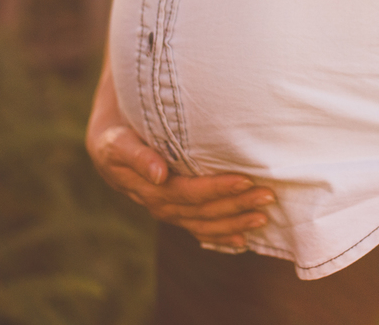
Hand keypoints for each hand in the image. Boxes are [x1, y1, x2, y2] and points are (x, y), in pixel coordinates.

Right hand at [88, 124, 274, 251]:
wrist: (110, 148)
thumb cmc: (118, 138)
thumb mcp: (119, 143)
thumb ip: (137, 156)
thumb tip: (158, 174)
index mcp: (150, 189)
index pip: (190, 192)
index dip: (218, 188)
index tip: (245, 179)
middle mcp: (162, 206)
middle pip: (204, 210)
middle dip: (237, 205)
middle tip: (267, 195)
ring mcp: (171, 213)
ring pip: (206, 223)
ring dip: (236, 222)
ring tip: (264, 216)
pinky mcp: (177, 213)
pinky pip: (200, 230)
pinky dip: (221, 236)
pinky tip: (243, 240)